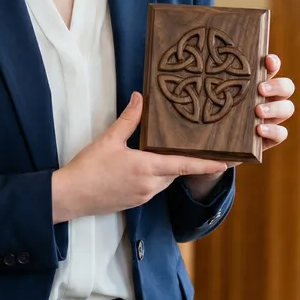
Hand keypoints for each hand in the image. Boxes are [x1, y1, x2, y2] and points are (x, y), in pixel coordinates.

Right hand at [51, 93, 227, 222]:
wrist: (70, 196)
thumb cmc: (88, 167)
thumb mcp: (109, 139)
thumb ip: (129, 118)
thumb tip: (140, 97)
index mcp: (146, 168)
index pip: (185, 165)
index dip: (208, 164)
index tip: (228, 162)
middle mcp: (150, 185)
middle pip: (176, 171)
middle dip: (186, 160)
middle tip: (199, 147)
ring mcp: (143, 196)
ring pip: (165, 180)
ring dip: (168, 167)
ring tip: (168, 151)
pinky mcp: (135, 201)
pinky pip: (154, 187)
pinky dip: (156, 175)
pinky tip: (145, 164)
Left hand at [182, 54, 295, 197]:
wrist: (201, 149)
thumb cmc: (198, 114)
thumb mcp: (194, 97)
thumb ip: (188, 83)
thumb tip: (155, 74)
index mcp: (248, 82)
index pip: (268, 67)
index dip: (272, 62)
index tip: (266, 60)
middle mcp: (263, 97)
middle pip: (285, 86)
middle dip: (277, 85)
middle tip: (259, 88)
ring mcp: (266, 118)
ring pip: (286, 108)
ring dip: (276, 108)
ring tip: (257, 111)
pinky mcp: (264, 140)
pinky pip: (280, 134)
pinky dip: (274, 131)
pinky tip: (259, 130)